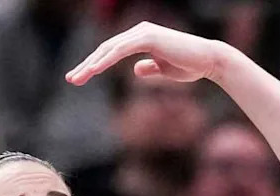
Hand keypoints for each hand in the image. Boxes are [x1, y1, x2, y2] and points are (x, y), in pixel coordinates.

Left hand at [66, 22, 224, 85]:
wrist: (209, 61)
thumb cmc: (189, 66)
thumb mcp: (163, 70)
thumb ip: (149, 68)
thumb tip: (136, 70)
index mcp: (141, 37)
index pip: (111, 51)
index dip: (94, 64)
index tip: (79, 77)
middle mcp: (139, 31)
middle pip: (105, 48)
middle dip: (87, 65)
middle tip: (71, 79)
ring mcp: (143, 32)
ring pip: (109, 49)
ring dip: (91, 65)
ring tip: (77, 78)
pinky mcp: (148, 38)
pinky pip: (120, 50)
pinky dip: (105, 60)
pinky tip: (93, 70)